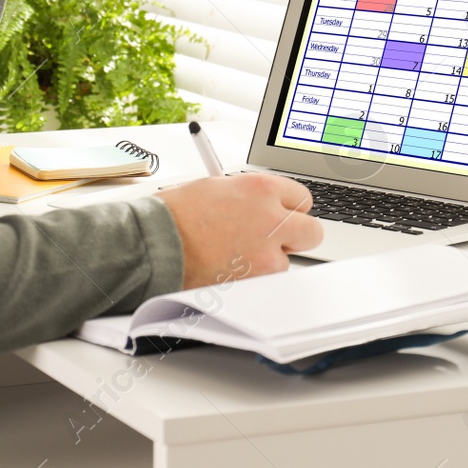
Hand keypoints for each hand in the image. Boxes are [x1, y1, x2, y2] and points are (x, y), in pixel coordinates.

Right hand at [153, 174, 321, 289]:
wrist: (156, 243)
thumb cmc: (175, 213)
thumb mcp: (217, 187)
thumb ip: (249, 195)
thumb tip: (262, 204)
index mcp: (261, 188)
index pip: (302, 198)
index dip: (289, 208)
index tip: (281, 213)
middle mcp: (270, 218)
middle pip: (311, 231)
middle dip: (296, 235)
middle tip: (275, 237)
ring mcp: (266, 252)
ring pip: (287, 259)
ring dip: (270, 258)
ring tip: (238, 253)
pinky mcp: (255, 279)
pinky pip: (267, 279)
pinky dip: (254, 277)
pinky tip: (231, 266)